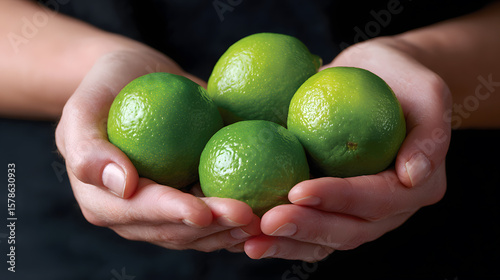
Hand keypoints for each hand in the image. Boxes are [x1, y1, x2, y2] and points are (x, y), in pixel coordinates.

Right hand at [55, 48, 260, 251]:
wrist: (134, 80)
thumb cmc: (105, 88)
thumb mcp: (83, 107)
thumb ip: (87, 148)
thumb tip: (122, 185)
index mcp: (103, 200)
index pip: (140, 212)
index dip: (172, 214)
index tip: (203, 212)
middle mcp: (134, 215)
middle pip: (175, 230)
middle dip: (211, 228)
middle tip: (247, 216)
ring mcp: (164, 210)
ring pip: (199, 233)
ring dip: (230, 231)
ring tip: (262, 220)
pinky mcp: (188, 198)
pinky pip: (214, 216)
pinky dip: (236, 218)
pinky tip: (264, 210)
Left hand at [244, 38, 450, 260]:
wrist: (380, 79)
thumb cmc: (403, 80)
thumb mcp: (428, 92)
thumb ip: (431, 133)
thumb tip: (414, 176)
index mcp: (416, 188)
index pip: (375, 200)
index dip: (338, 199)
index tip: (297, 190)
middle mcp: (388, 209)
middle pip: (348, 231)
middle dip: (306, 229)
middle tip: (266, 223)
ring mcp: (360, 213)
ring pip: (325, 240)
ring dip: (287, 243)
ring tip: (250, 242)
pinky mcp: (334, 206)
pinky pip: (309, 225)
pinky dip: (281, 235)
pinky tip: (249, 233)